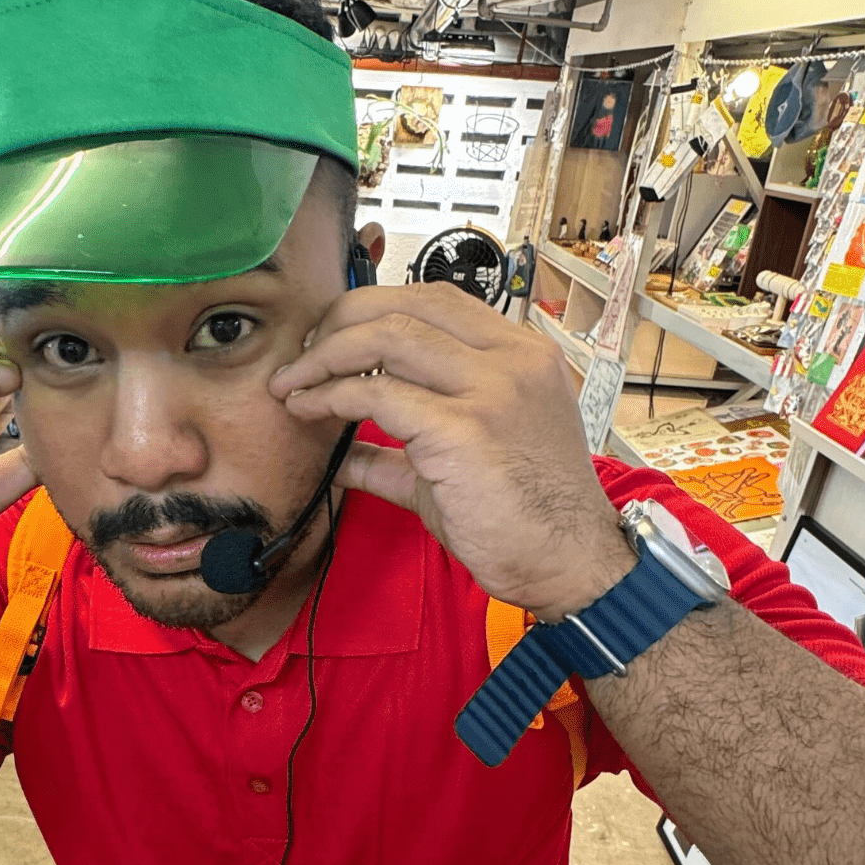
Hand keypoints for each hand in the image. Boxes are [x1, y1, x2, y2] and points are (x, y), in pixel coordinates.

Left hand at [268, 283, 633, 620]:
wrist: (571, 565)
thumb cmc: (526, 520)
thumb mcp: (464, 462)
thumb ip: (402, 449)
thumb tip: (343, 451)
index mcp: (521, 355)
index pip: (435, 299)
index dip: (374, 309)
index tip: (333, 338)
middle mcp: (512, 360)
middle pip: (406, 304)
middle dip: (340, 321)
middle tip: (303, 355)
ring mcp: (492, 390)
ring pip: (386, 336)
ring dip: (325, 356)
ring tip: (292, 382)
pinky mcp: (464, 429)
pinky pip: (378, 393)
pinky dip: (333, 397)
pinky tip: (309, 409)